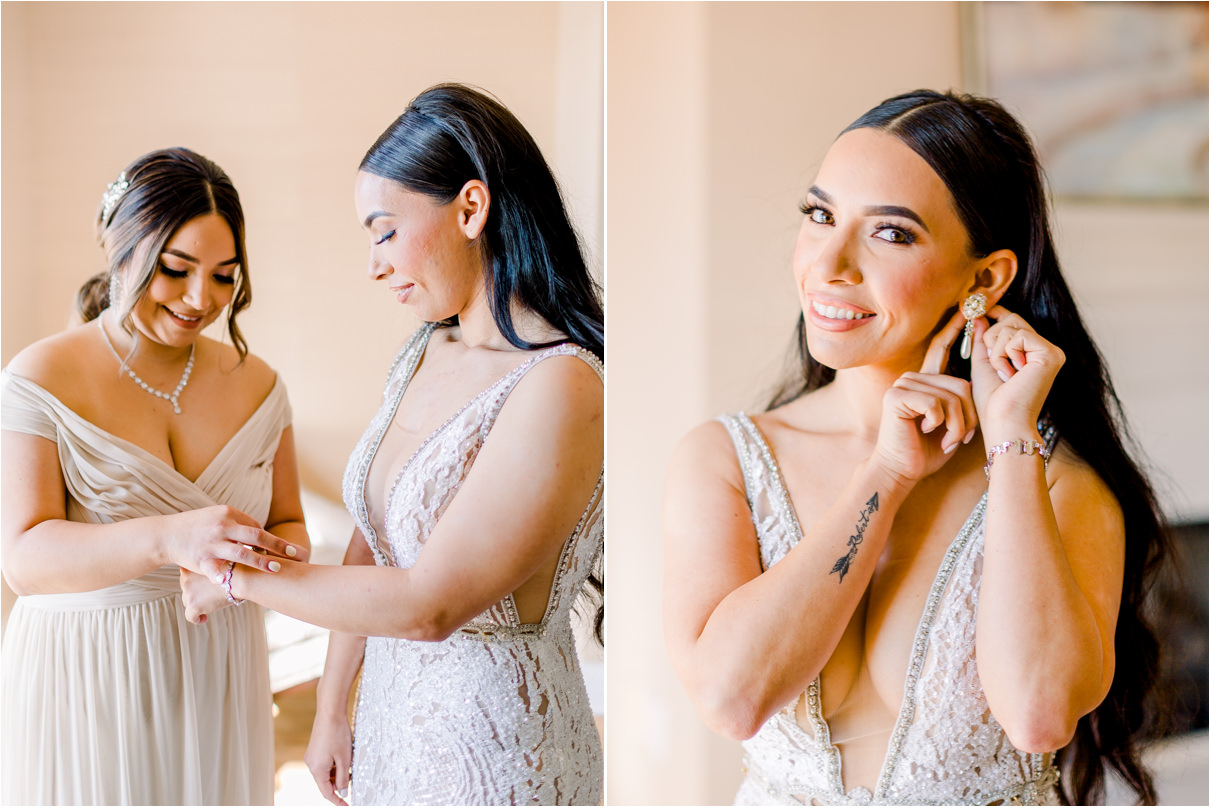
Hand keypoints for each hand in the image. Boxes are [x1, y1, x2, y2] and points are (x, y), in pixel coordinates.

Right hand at [163, 505, 303, 582]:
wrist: (166, 534)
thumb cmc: (196, 525)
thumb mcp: (216, 516)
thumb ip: (237, 522)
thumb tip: (259, 531)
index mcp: (227, 513)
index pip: (255, 526)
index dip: (269, 539)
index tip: (284, 549)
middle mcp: (221, 526)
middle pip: (255, 535)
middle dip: (276, 545)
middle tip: (293, 553)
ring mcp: (211, 543)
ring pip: (240, 553)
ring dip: (260, 562)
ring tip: (276, 569)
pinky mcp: (201, 559)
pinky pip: (216, 569)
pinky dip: (225, 576)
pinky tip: (237, 584)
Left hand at [179, 567, 231, 623]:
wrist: (237, 579)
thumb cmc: (232, 573)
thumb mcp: (215, 568)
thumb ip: (206, 574)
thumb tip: (206, 584)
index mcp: (190, 569)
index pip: (185, 578)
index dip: (193, 583)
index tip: (200, 587)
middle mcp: (185, 580)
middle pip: (186, 591)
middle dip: (195, 595)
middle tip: (207, 597)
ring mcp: (188, 593)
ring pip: (188, 603)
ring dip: (197, 605)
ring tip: (208, 607)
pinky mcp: (193, 605)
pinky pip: (190, 616)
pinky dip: (196, 619)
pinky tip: (204, 619)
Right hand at [305, 709, 353, 805]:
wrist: (330, 712)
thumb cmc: (338, 734)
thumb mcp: (345, 759)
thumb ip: (343, 778)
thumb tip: (342, 792)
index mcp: (317, 770)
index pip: (327, 793)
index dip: (338, 800)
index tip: (347, 805)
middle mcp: (311, 764)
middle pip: (325, 783)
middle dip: (338, 784)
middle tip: (353, 781)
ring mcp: (311, 756)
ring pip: (325, 772)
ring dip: (337, 773)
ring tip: (350, 766)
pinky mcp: (314, 749)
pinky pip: (324, 763)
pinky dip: (334, 765)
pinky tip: (344, 758)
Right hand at [872, 309, 977, 484]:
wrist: (902, 469)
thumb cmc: (927, 449)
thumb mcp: (952, 421)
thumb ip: (960, 399)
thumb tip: (974, 381)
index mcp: (924, 381)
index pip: (940, 349)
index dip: (953, 329)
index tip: (966, 309)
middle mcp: (912, 378)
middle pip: (960, 384)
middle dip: (967, 416)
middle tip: (959, 438)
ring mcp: (902, 385)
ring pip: (951, 396)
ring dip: (956, 424)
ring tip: (947, 439)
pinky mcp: (896, 397)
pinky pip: (935, 404)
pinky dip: (940, 423)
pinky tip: (927, 431)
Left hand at [969, 305, 1064, 444]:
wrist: (1003, 421)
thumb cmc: (993, 401)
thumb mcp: (984, 364)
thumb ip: (983, 341)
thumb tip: (982, 316)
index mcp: (1034, 354)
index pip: (1016, 322)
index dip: (998, 313)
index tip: (982, 309)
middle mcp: (1047, 351)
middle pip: (1012, 320)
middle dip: (992, 338)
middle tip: (995, 364)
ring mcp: (1051, 352)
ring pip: (1012, 326)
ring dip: (996, 351)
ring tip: (1003, 373)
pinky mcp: (1050, 354)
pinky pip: (1017, 336)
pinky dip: (1004, 354)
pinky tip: (1010, 373)